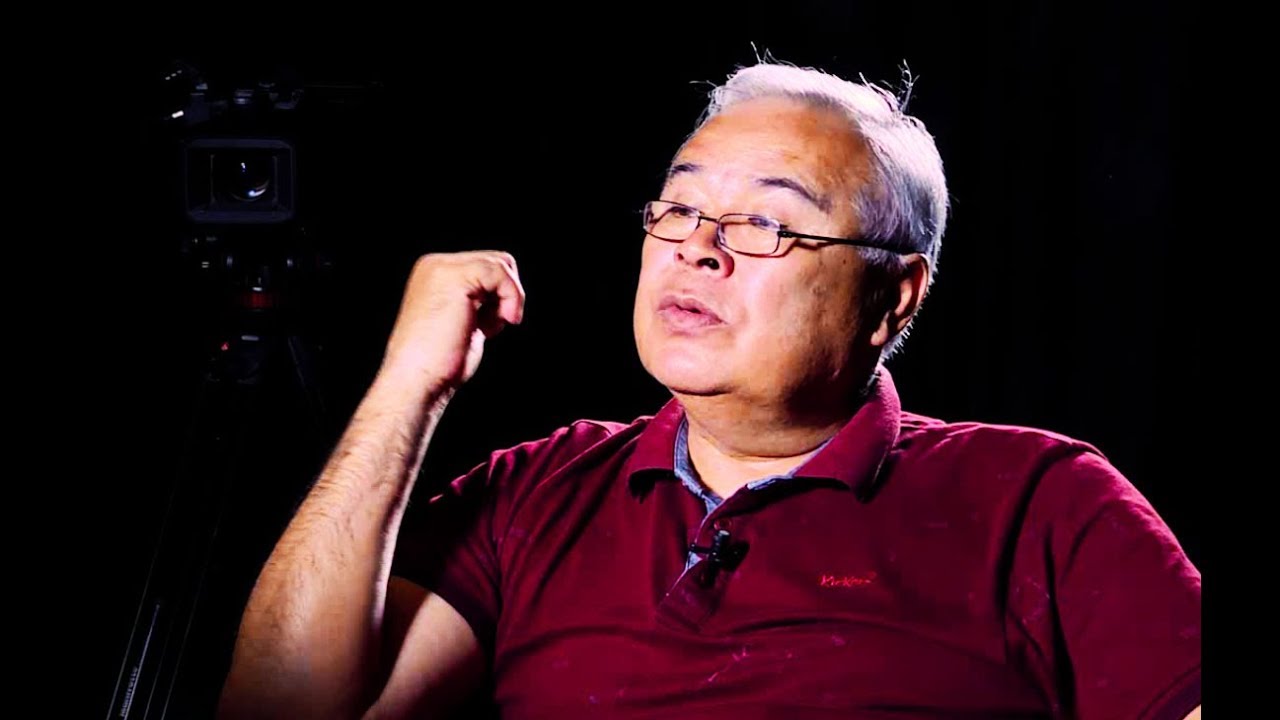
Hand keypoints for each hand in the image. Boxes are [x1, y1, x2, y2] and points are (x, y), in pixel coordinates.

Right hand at [379, 251, 525, 392]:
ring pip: (500, 263)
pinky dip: (511, 296)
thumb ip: (478, 303)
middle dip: (506, 294)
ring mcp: (442, 268)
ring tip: (493, 328)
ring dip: (510, 298)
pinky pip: (500, 272)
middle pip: (496, 260)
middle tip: (493, 327)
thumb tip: (508, 297)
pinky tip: (498, 324)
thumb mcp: (463, 323)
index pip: (485, 266)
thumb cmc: (439, 364)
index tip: (489, 327)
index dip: (499, 296)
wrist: (417, 381)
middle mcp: (435, 265)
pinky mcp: (454, 278)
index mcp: (434, 274)